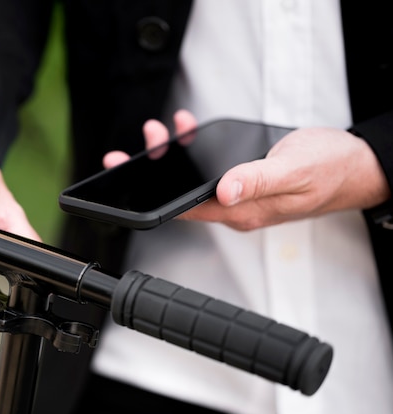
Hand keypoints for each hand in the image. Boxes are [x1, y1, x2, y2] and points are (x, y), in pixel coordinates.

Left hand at [104, 111, 390, 230]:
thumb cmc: (331, 169)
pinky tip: (188, 131)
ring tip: (160, 132)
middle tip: (128, 153)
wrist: (357, 165)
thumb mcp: (295, 170)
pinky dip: (195, 149)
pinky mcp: (244, 180)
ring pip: (194, 180)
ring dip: (172, 156)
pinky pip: (210, 169)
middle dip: (153, 173)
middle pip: (182, 195)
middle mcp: (237, 206)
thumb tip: (224, 190)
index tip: (126, 179)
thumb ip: (258, 180)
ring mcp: (239, 194)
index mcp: (243, 211)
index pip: (186, 210)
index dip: (153, 196)